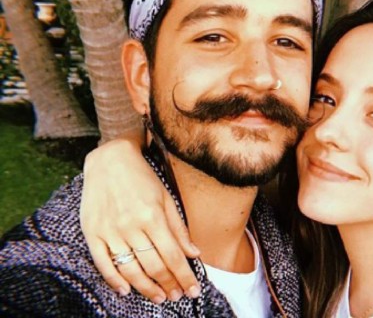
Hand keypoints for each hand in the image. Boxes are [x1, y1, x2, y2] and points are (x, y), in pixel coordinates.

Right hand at [80, 135, 200, 303]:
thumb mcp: (166, 197)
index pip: (173, 256)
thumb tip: (194, 254)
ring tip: (159, 298)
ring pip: (130, 269)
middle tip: (177, 297)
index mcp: (153, 216)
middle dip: (169, 285)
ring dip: (147, 288)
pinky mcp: (92, 233)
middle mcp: (131, 226)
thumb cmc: (142, 178)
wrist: (109, 159)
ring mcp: (110, 231)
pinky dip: (114, 281)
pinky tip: (127, 291)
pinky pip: (103, 263)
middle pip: (154, 266)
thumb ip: (178, 228)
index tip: (194, 291)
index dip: (184, 277)